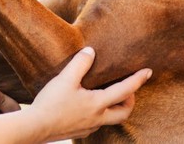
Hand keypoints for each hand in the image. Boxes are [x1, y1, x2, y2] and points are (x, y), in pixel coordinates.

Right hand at [29, 47, 150, 141]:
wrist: (35, 127)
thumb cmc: (51, 103)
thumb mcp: (65, 79)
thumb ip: (80, 64)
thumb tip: (91, 51)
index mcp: (97, 103)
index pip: (125, 90)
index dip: (138, 79)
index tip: (148, 71)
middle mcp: (97, 118)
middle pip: (124, 112)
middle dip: (130, 100)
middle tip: (128, 88)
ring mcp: (89, 127)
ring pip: (110, 119)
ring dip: (114, 107)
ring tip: (108, 94)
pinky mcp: (79, 131)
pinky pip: (96, 123)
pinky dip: (99, 113)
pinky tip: (87, 105)